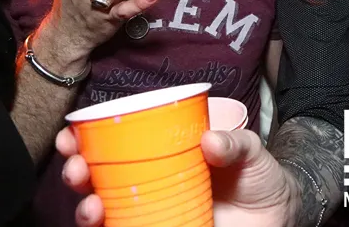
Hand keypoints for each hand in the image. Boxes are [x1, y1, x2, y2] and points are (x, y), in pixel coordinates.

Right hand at [57, 127, 294, 226]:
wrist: (277, 215)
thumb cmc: (258, 176)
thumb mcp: (250, 151)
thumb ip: (235, 143)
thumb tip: (209, 141)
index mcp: (162, 154)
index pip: (117, 143)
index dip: (86, 138)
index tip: (72, 133)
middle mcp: (148, 183)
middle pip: (98, 179)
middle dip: (77, 172)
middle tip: (77, 168)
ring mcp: (151, 212)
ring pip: (104, 212)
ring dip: (86, 209)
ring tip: (92, 207)